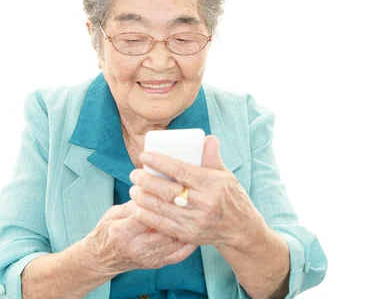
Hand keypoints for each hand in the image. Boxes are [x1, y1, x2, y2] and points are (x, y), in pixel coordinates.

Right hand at [85, 200, 196, 274]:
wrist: (101, 259)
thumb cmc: (106, 232)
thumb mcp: (114, 213)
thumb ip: (133, 204)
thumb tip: (152, 189)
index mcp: (123, 231)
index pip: (144, 214)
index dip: (158, 201)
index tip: (168, 189)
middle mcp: (137, 246)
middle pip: (164, 229)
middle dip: (177, 213)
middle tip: (188, 199)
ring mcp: (149, 257)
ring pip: (174, 242)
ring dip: (186, 227)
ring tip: (195, 212)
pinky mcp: (157, 264)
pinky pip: (178, 256)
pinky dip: (189, 245)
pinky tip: (195, 233)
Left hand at [129, 135, 267, 247]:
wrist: (240, 229)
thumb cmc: (230, 196)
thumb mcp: (225, 175)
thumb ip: (212, 158)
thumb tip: (208, 138)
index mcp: (212, 183)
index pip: (180, 170)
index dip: (159, 162)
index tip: (144, 156)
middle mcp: (204, 203)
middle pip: (167, 190)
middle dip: (146, 181)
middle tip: (135, 174)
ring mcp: (196, 221)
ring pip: (161, 208)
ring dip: (142, 198)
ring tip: (134, 189)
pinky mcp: (189, 235)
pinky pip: (162, 225)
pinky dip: (147, 216)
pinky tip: (138, 207)